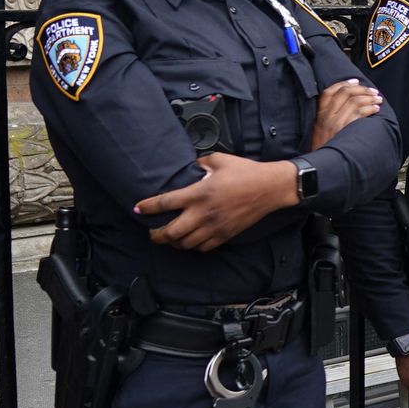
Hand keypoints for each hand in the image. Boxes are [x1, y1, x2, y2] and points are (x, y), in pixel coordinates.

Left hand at [136, 154, 297, 251]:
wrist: (270, 188)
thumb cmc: (246, 172)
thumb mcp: (219, 160)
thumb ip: (200, 164)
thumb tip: (192, 168)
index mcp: (198, 193)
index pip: (164, 203)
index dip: (148, 207)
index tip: (138, 208)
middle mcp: (203, 213)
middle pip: (171, 232)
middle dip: (156, 235)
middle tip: (152, 232)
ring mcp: (215, 226)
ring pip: (185, 243)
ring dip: (174, 242)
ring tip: (171, 238)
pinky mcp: (226, 234)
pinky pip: (203, 247)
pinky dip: (193, 246)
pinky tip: (191, 240)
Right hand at [310, 79, 383, 149]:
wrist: (317, 167)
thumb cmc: (323, 149)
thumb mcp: (319, 132)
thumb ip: (328, 119)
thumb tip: (344, 109)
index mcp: (319, 115)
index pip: (329, 92)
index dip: (343, 84)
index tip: (355, 81)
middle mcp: (326, 116)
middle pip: (345, 93)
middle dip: (361, 89)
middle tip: (373, 91)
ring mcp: (335, 123)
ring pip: (354, 101)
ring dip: (369, 98)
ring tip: (378, 99)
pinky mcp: (344, 130)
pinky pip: (359, 113)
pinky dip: (369, 108)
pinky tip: (376, 109)